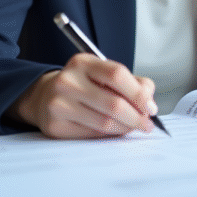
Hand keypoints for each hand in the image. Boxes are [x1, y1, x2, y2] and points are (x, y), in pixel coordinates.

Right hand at [8, 54, 156, 138]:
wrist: (45, 95)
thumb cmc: (82, 83)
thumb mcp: (103, 73)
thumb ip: (131, 82)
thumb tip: (150, 102)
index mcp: (83, 62)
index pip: (117, 74)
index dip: (138, 93)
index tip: (150, 106)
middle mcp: (68, 80)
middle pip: (113, 103)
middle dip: (136, 117)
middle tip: (147, 123)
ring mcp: (59, 104)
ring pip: (104, 122)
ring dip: (125, 128)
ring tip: (133, 127)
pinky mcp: (55, 126)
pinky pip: (92, 134)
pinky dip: (109, 135)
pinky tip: (114, 130)